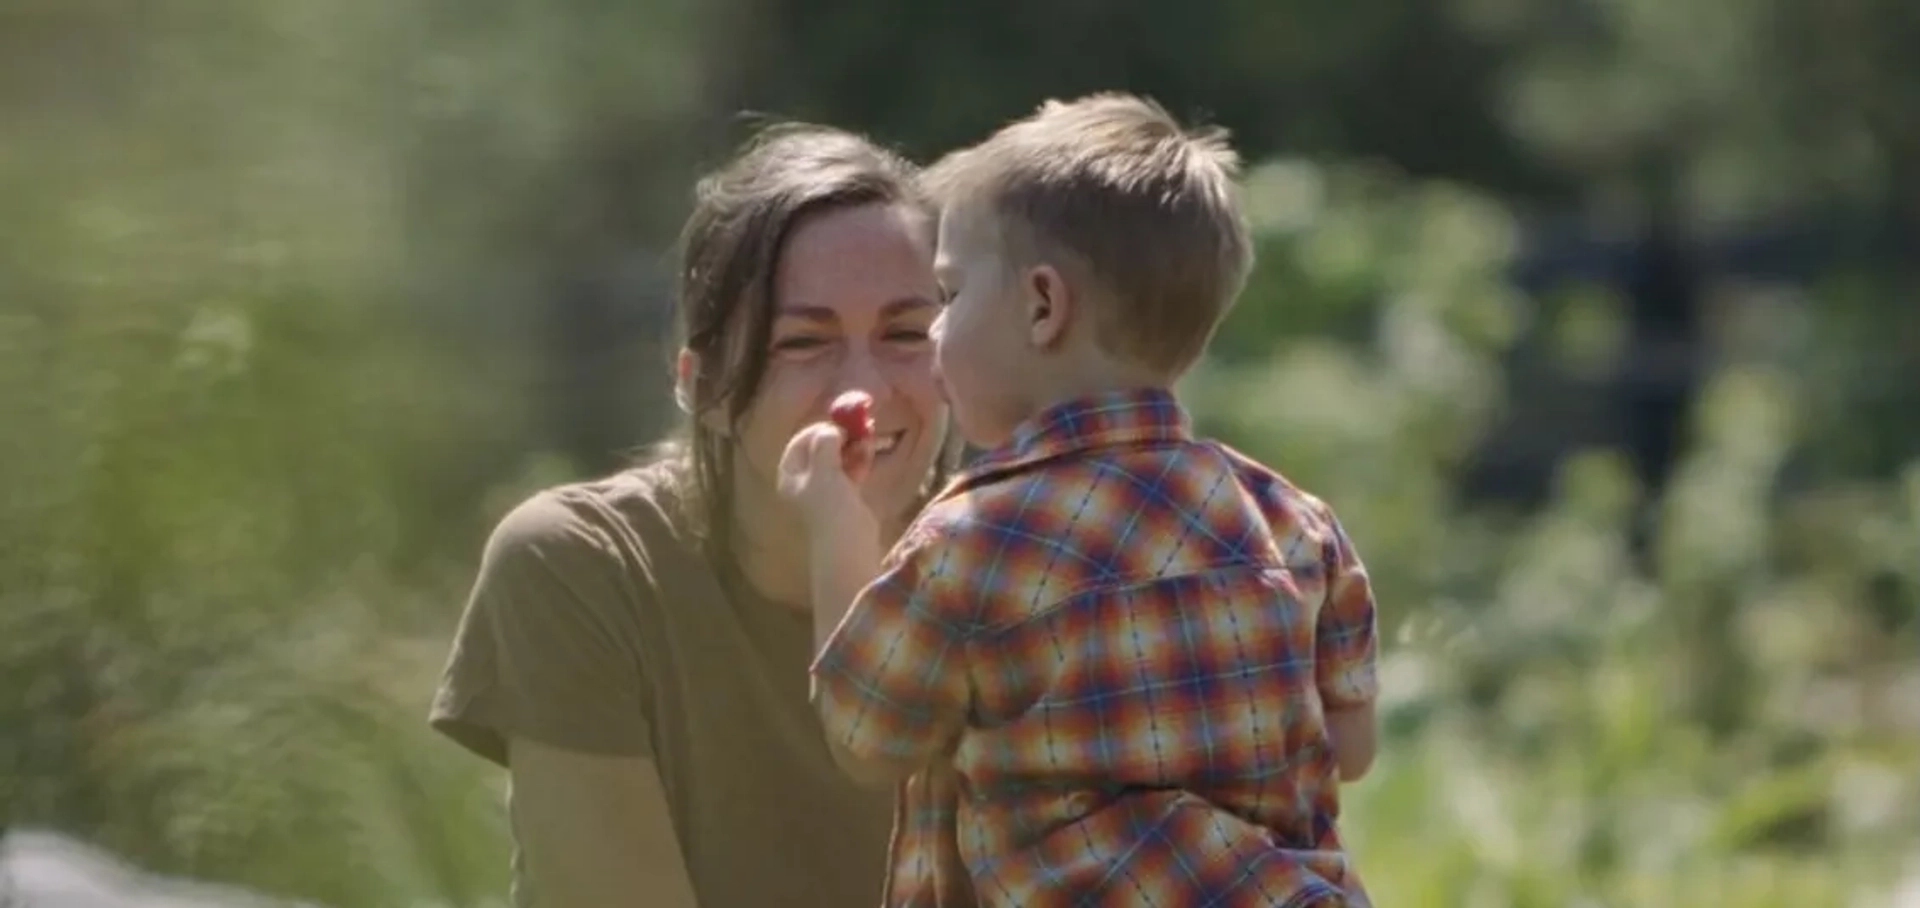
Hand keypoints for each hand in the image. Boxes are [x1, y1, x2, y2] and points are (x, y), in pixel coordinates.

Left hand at [777, 391, 877, 528]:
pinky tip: (869, 449)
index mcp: (791, 475)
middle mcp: (805, 480)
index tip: (840, 424)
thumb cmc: (830, 508)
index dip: (819, 430)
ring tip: (868, 434)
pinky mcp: (846, 497)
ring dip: (853, 444)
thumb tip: (831, 428)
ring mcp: (826, 489)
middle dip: (840, 435)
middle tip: (859, 424)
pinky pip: (851, 469)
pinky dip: (859, 458)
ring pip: (839, 457)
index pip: (800, 442)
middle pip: (820, 448)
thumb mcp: (823, 471)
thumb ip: (825, 444)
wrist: (849, 545)